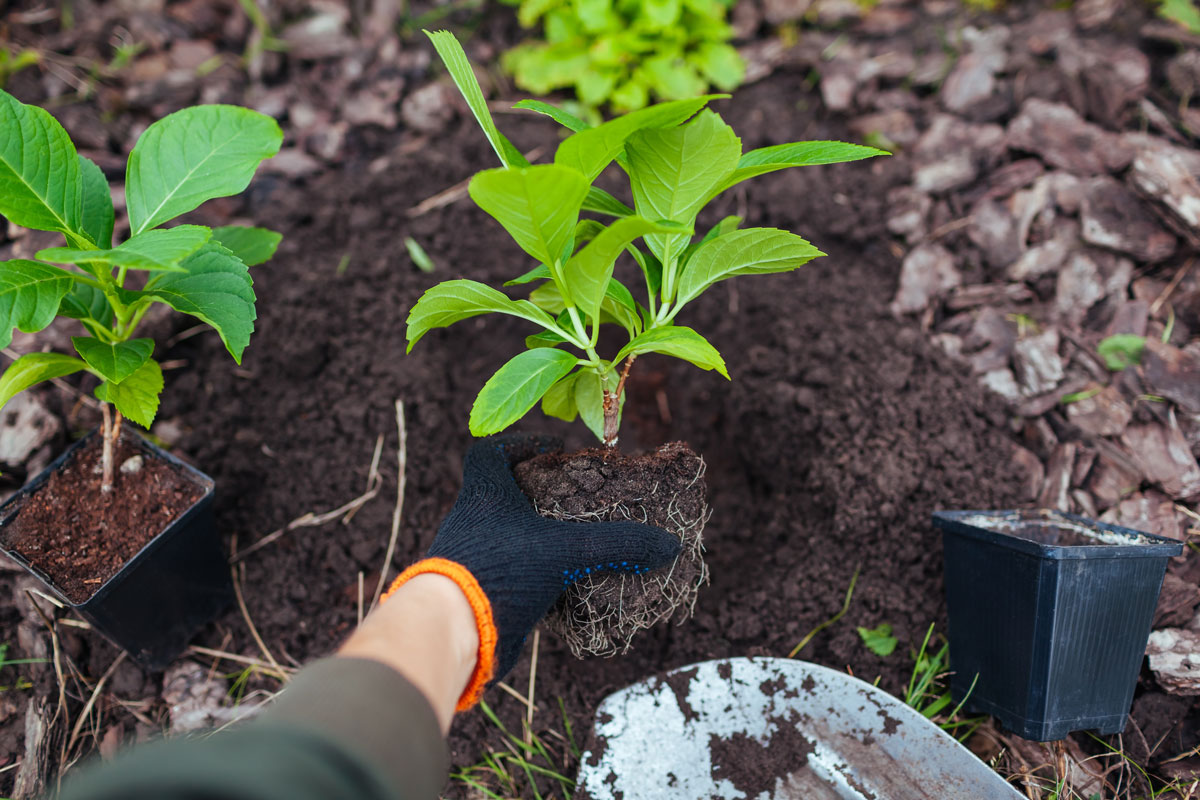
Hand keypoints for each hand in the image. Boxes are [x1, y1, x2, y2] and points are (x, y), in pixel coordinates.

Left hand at [384, 434, 680, 705]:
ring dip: (536, 537)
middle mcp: (471, 521)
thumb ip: (617, 544)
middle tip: (575, 501)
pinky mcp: (478, 593)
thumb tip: (668, 544)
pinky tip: (563, 586)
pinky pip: (510, 574)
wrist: (451, 633)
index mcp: (483, 495)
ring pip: (506, 537)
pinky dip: (535, 575)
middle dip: (537, 495)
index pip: (488, 453)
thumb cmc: (500, 571)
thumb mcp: (566, 552)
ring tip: (575, 543)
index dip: (519, 445)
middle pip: (501, 495)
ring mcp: (471, 558)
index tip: (552, 451)